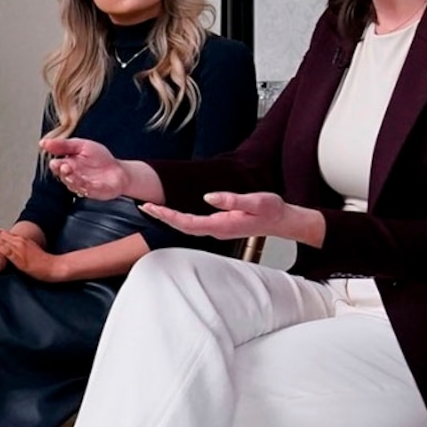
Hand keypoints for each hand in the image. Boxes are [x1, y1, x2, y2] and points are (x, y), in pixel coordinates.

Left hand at [0, 232, 63, 280]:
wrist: (54, 266)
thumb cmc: (45, 264)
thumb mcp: (32, 255)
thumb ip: (22, 253)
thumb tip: (16, 257)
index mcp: (22, 242)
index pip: (5, 237)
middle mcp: (19, 242)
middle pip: (0, 238)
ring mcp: (19, 249)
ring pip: (0, 242)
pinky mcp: (19, 257)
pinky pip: (6, 250)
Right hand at [42, 136, 162, 203]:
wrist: (119, 171)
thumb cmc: (100, 159)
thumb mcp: (82, 146)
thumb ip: (64, 145)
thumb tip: (44, 143)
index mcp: (68, 165)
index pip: (57, 166)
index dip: (55, 164)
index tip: (54, 161)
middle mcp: (73, 177)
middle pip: (63, 176)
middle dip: (62, 172)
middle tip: (63, 166)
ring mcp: (83, 186)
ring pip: (73, 184)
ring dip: (71, 179)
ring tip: (70, 171)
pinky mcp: (94, 192)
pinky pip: (87, 189)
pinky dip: (84, 185)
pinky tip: (83, 181)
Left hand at [143, 190, 312, 242]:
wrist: (282, 221)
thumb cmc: (272, 211)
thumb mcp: (256, 201)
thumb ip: (233, 200)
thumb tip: (209, 197)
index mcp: (222, 225)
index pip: (188, 222)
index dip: (169, 216)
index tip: (153, 208)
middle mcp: (216, 229)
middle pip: (183, 226)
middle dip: (163, 217)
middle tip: (144, 206)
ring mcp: (217, 229)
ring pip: (187, 226)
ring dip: (168, 218)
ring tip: (151, 208)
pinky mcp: (219, 225)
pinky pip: (194, 223)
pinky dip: (179, 218)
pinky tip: (171, 212)